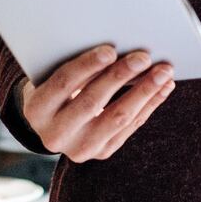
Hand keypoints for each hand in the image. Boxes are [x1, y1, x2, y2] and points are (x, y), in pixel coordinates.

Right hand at [18, 45, 175, 161]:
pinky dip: (150, 104)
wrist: (51, 123)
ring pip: (117, 118)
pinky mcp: (102, 152)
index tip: (110, 49)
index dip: (87, 66)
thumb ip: (74, 65)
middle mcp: (55, 134)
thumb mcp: (50, 75)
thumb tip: (115, 49)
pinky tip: (163, 87)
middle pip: (92, 102)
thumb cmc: (54, 86)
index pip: (63, 84)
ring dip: (144, 92)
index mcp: (36, 109)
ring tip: (163, 72)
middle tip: (143, 57)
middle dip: (120, 77)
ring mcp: (80, 148)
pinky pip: (131, 127)